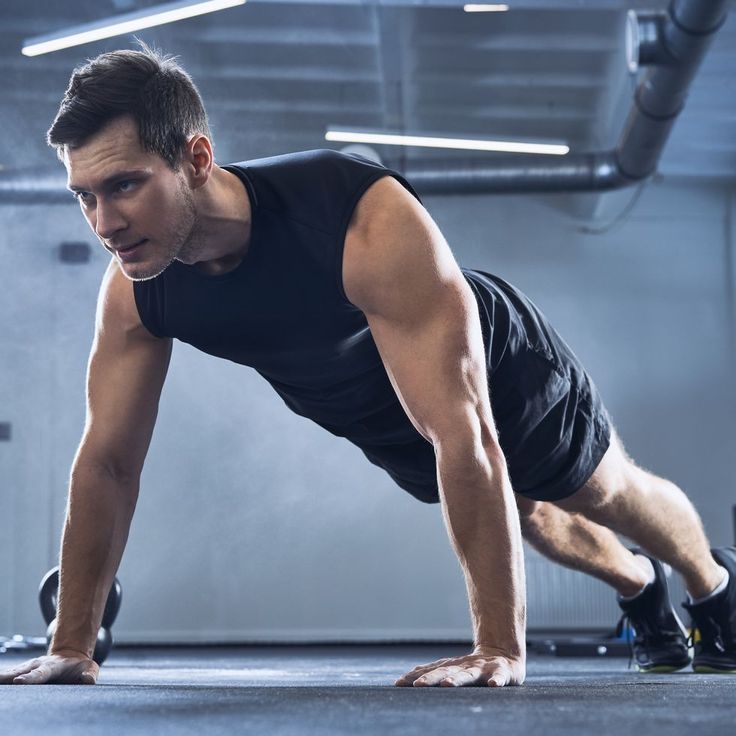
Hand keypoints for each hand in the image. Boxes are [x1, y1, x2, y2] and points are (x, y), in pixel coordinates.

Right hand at [0, 651, 98, 684]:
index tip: (18, 681)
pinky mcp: (23, 671)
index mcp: (53, 666)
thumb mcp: (90, 668)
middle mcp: (38, 665)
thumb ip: (89, 674)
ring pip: (13, 672)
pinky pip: (10, 675)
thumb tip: (87, 679)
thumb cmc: (80, 666)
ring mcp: (29, 668)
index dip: (30, 678)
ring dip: (2, 677)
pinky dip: (2, 677)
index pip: (41, 673)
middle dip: (8, 676)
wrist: (71, 656)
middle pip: (21, 671)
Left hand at [394, 648, 524, 687]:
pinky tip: (493, 684)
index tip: (399, 684)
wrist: (503, 654)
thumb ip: (430, 672)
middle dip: (432, 678)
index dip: (415, 676)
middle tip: (418, 685)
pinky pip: (499, 676)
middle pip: (446, 672)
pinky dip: (497, 680)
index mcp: (452, 667)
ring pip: (469, 675)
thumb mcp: (451, 668)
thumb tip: (401, 680)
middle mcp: (465, 666)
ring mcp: (483, 668)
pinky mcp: (502, 671)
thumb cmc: (473, 666)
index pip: (430, 671)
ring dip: (458, 679)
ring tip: (447, 684)